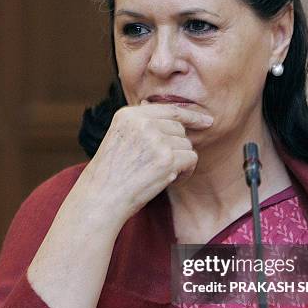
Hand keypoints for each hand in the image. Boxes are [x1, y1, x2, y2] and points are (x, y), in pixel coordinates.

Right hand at [78, 102, 212, 227]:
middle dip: (177, 147)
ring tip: (160, 175)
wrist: (101, 199)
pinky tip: (169, 180)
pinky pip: (191, 158)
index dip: (190, 115)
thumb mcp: (119, 138)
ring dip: (180, 161)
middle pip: (179, 129)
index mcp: (129, 115)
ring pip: (186, 145)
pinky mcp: (167, 159)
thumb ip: (140, 124)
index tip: (206, 121)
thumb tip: (162, 108)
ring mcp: (155, 140)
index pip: (168, 109)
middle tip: (162, 165)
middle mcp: (143, 123)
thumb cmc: (110, 175)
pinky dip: (185, 172)